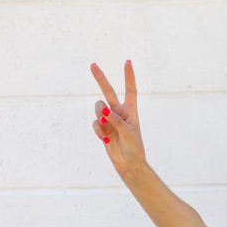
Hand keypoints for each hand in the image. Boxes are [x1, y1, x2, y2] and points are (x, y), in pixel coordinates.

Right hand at [90, 60, 146, 177]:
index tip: (127, 62)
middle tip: (92, 65)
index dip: (129, 77)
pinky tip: (105, 139)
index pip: (130, 90)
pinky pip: (95, 123)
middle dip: (100, 78)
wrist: (129, 165)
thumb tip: (103, 110)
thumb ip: (116, 120)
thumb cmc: (134, 149)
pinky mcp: (102, 129)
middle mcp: (119, 112)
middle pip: (108, 92)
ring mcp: (109, 120)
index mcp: (130, 111)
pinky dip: (98, 130)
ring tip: (105, 125)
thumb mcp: (129, 133)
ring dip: (99, 115)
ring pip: (98, 108)